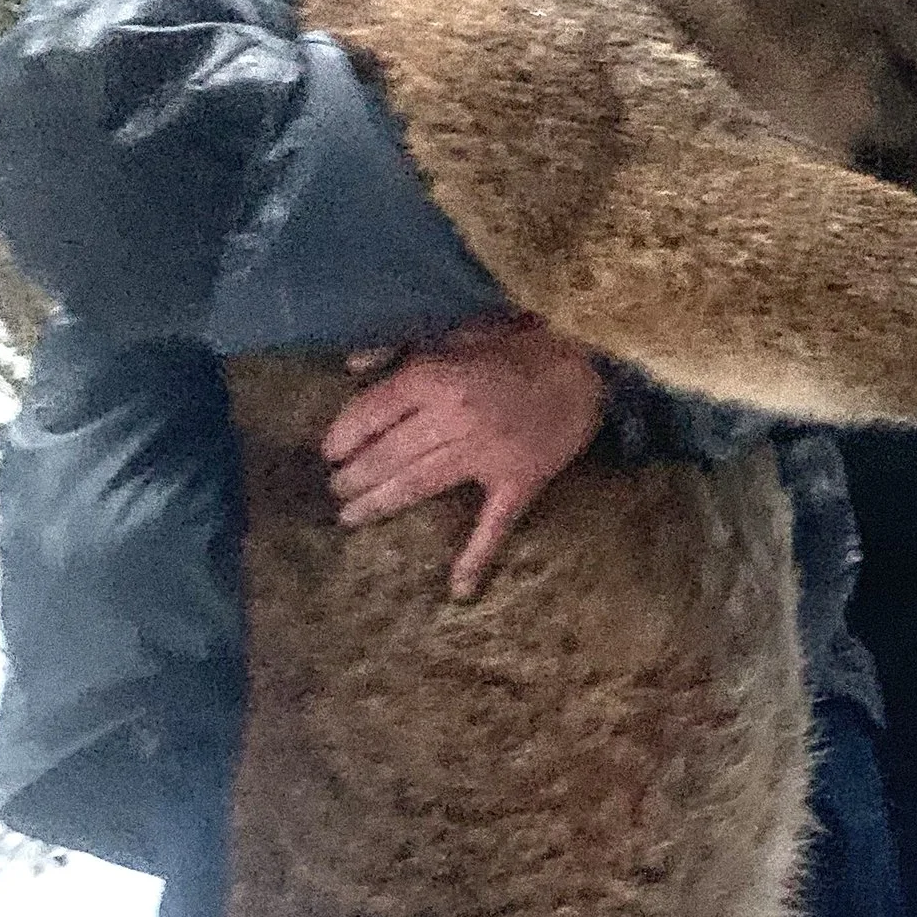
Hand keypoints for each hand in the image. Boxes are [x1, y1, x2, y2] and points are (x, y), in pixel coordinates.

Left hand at [323, 316, 605, 600]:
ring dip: (382, 503)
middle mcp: (453, 418)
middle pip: (390, 454)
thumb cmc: (518, 341)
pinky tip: (459, 588)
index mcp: (435, 377)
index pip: (372, 412)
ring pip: (421, 485)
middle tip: (336, 491)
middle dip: (356, 475)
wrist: (588, 361)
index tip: (328, 453)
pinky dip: (477, 558)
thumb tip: (351, 365)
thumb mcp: (456, 329)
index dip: (344, 435)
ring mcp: (486, 455)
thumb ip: (401, 346)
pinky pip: (494, 524)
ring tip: (352, 517)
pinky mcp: (518, 481)